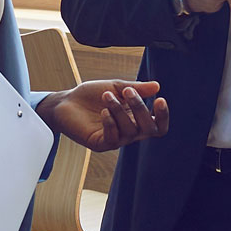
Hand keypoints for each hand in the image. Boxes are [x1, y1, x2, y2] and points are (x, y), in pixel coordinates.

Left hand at [37, 80, 168, 151]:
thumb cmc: (92, 95)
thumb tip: (157, 86)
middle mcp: (129, 132)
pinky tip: (103, 111)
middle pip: (147, 128)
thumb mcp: (116, 87)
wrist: (66, 102)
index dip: (163, 116)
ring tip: (107, 95)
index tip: (159, 99)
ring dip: (120, 111)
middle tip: (127, 91)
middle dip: (140, 108)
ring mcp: (115, 139)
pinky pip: (113, 139)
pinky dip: (111, 123)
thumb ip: (136, 88)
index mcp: (136, 118)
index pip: (158, 125)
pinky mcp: (100, 144)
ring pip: (129, 131)